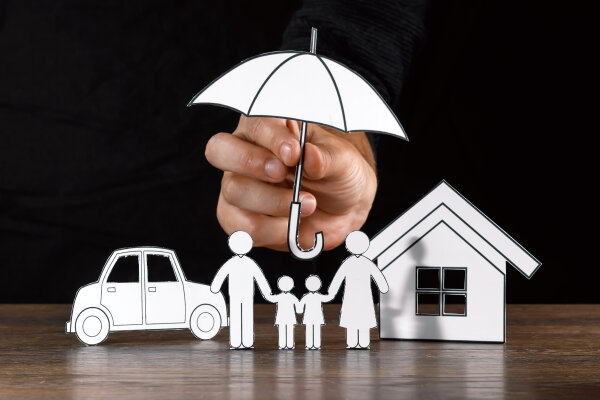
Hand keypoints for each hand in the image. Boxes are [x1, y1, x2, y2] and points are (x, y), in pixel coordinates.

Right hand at [205, 115, 376, 249]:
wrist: (344, 210)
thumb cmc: (338, 174)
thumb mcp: (343, 161)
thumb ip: (327, 158)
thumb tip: (309, 155)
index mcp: (270, 128)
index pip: (255, 123)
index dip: (270, 138)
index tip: (294, 153)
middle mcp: (246, 153)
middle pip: (220, 150)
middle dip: (250, 163)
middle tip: (281, 175)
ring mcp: (239, 186)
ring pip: (234, 191)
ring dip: (274, 202)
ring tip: (307, 204)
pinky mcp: (240, 218)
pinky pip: (241, 227)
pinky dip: (271, 230)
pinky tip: (291, 225)